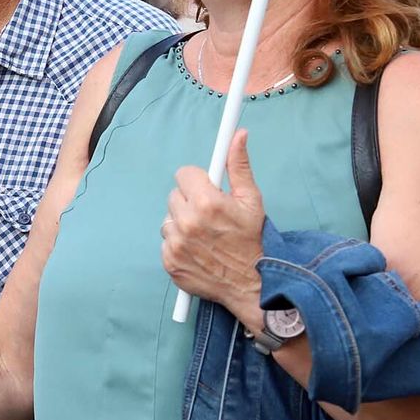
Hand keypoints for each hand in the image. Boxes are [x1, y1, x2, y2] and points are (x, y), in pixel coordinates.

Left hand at [162, 129, 265, 324]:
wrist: (252, 285)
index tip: (208, 190)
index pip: (184, 174)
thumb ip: (238, 166)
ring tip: (205, 235)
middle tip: (210, 216)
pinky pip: (166, 241)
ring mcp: (176, 243)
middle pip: (175, 195)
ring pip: (168, 219)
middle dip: (190, 201)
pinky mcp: (169, 261)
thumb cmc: (253, 240)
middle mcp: (187, 221)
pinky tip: (197, 249)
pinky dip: (178, 243)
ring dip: (182, 223)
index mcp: (206, 202)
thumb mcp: (252, 200)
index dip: (197, 181)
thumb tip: (237, 134)